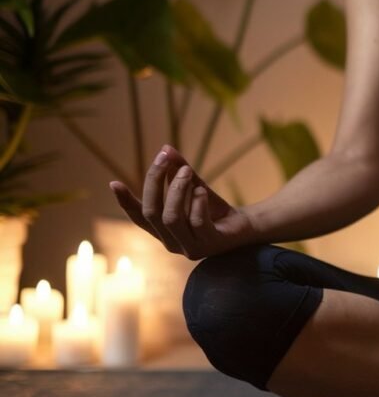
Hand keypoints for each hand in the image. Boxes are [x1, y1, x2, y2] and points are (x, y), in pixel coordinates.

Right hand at [108, 144, 257, 260]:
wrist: (246, 226)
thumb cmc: (215, 208)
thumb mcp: (195, 186)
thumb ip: (180, 170)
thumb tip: (166, 148)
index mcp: (163, 230)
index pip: (139, 217)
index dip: (125, 201)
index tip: (113, 183)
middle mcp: (171, 242)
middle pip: (151, 212)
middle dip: (155, 181)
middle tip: (167, 159)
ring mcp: (189, 247)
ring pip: (171, 218)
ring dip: (177, 189)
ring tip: (188, 171)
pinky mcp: (209, 245)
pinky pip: (197, 222)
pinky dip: (197, 202)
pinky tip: (202, 191)